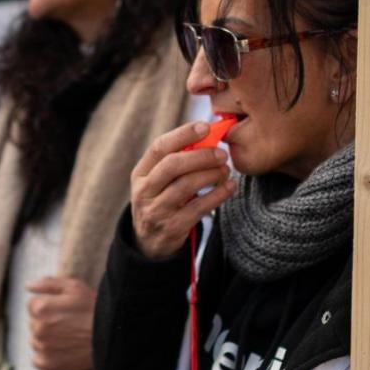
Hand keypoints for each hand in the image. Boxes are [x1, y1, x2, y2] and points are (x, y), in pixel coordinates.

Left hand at [25, 276, 95, 369]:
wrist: (111, 337)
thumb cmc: (94, 309)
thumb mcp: (74, 288)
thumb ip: (48, 284)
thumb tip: (28, 286)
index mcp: (41, 308)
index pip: (32, 305)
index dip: (49, 305)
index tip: (64, 310)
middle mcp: (38, 329)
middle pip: (34, 323)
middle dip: (47, 322)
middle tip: (68, 323)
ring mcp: (43, 348)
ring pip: (36, 341)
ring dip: (47, 339)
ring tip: (68, 337)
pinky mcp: (48, 364)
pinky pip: (38, 359)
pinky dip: (47, 356)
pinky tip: (63, 350)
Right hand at [130, 121, 236, 260]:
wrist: (150, 243)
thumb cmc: (161, 201)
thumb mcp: (158, 181)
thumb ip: (176, 161)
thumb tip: (208, 136)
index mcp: (140, 173)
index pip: (159, 147)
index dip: (183, 134)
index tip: (205, 126)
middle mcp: (144, 191)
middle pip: (172, 165)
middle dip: (201, 156)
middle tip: (222, 153)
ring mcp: (157, 211)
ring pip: (186, 186)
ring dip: (211, 175)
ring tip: (225, 170)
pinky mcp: (172, 228)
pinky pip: (199, 208)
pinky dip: (218, 195)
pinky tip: (229, 187)